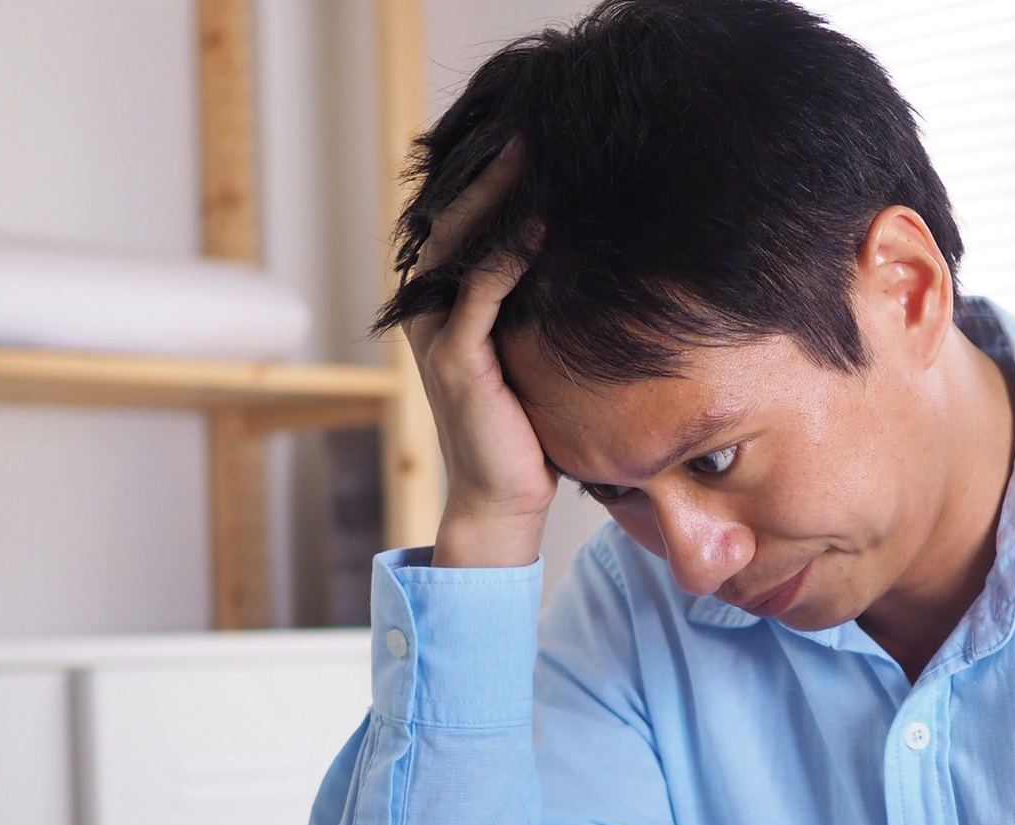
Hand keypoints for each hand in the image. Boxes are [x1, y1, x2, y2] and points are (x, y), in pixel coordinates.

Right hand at [401, 137, 558, 567]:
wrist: (503, 500)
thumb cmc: (528, 432)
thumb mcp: (534, 358)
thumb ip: (536, 311)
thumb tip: (581, 262)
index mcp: (447, 311)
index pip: (458, 230)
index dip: (482, 186)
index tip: (524, 144)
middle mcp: (434, 317)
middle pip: (451, 225)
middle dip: (486, 178)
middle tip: (525, 133)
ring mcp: (441, 338)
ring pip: (459, 250)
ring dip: (494, 203)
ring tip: (529, 161)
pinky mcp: (460, 364)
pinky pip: (479, 297)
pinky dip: (505, 259)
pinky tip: (537, 229)